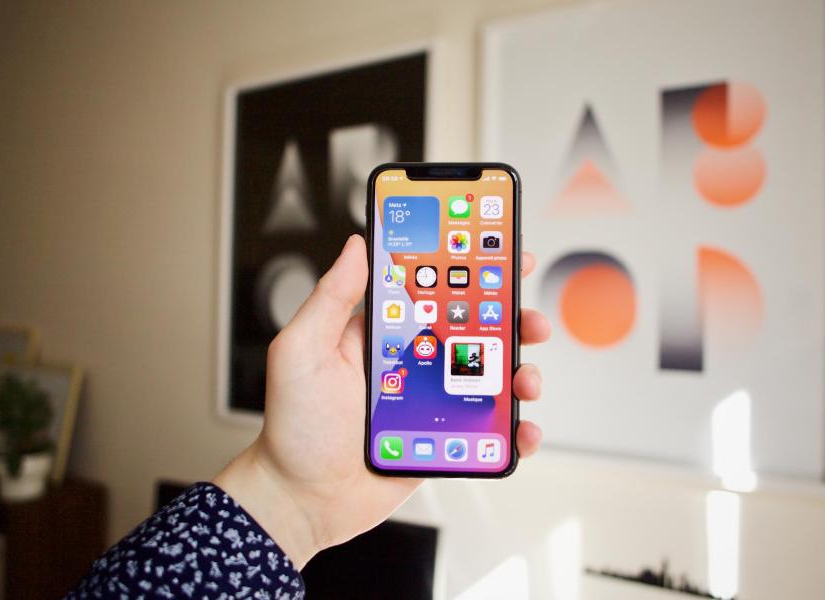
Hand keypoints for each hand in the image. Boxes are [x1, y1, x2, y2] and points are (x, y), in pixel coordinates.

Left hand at [214, 235, 550, 568]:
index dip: (469, 269)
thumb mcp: (302, 351)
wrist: (303, 500)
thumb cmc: (294, 427)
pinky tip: (520, 428)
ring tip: (523, 380)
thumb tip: (358, 246)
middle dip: (511, 319)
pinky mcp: (445, 438)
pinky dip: (514, 428)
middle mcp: (414, 361)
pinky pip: (489, 428)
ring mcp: (433, 400)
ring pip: (489, 376)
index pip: (433, 289)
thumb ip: (331, 298)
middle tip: (529, 320)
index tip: (499, 252)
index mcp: (385, 333)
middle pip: (475, 330)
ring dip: (519, 372)